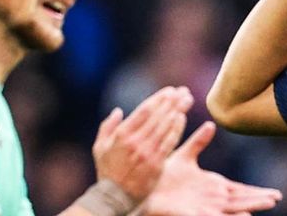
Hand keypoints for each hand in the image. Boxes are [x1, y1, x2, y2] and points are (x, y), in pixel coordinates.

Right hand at [92, 86, 192, 201]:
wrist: (114, 197)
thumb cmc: (107, 171)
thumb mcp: (99, 148)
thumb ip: (107, 127)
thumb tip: (118, 111)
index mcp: (122, 135)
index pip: (144, 110)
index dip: (159, 98)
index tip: (169, 90)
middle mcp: (135, 142)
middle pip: (158, 115)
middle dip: (172, 101)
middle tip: (183, 91)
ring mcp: (147, 153)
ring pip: (166, 126)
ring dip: (178, 110)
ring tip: (187, 99)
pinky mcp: (156, 164)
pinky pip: (169, 142)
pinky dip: (177, 128)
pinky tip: (182, 118)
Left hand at [142, 121, 282, 215]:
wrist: (142, 188)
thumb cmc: (161, 176)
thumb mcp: (184, 155)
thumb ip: (198, 142)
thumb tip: (211, 125)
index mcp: (211, 186)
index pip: (239, 190)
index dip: (256, 191)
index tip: (275, 194)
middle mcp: (211, 198)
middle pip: (241, 199)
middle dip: (259, 199)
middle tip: (277, 198)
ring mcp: (204, 207)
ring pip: (233, 208)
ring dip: (250, 205)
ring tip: (269, 203)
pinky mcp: (194, 214)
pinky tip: (244, 215)